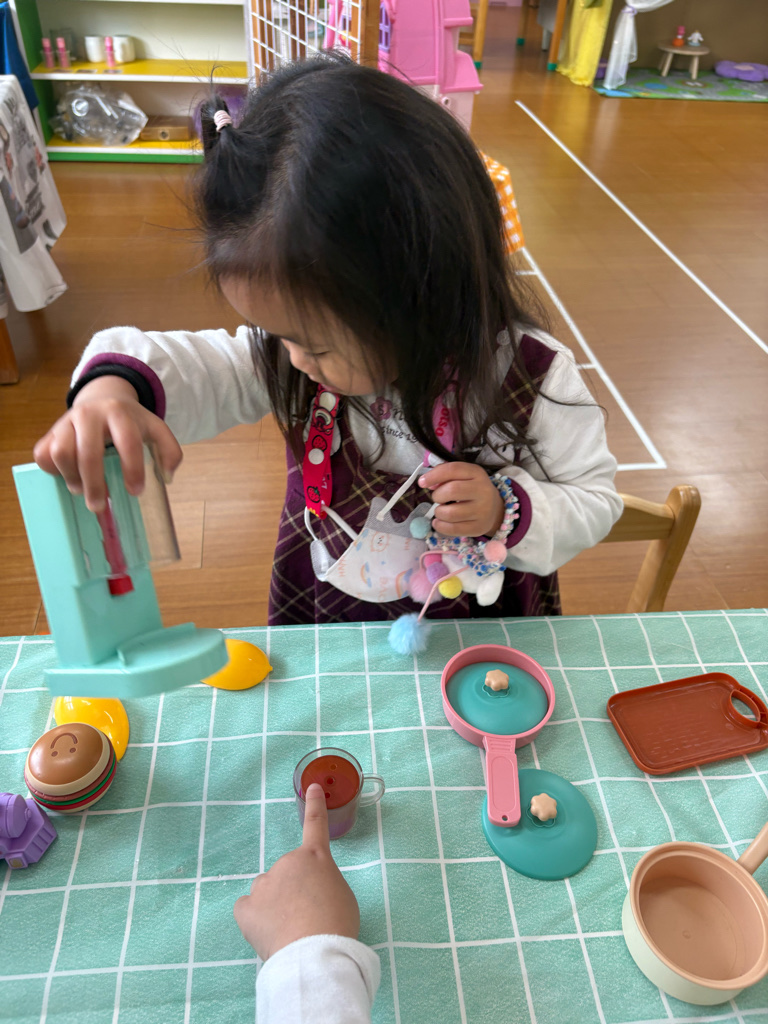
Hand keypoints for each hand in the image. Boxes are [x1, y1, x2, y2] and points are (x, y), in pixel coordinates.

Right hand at [33, 376, 181, 513]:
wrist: (103, 398)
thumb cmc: (130, 422)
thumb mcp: (155, 429)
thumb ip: (170, 451)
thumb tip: (167, 476)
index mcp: (120, 413)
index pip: (127, 441)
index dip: (132, 468)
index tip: (135, 491)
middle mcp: (90, 414)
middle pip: (89, 452)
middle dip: (94, 484)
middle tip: (100, 506)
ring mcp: (67, 421)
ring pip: (61, 452)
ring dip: (71, 478)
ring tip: (82, 491)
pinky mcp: (51, 430)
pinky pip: (43, 454)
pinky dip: (53, 470)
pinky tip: (68, 477)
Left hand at [234, 784, 359, 960]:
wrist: (314, 952)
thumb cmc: (336, 924)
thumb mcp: (341, 896)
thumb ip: (323, 884)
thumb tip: (309, 894)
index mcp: (315, 858)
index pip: (315, 825)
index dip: (315, 805)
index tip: (311, 786)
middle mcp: (287, 863)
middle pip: (288, 873)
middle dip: (294, 890)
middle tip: (307, 917)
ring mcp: (264, 883)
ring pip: (268, 891)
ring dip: (275, 905)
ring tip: (289, 930)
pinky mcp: (246, 907)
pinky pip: (248, 908)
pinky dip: (256, 919)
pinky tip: (268, 932)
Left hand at [419, 462, 503, 537]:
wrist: (494, 509)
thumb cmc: (471, 489)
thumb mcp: (463, 476)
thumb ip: (445, 475)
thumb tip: (427, 483)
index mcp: (477, 473)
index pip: (453, 470)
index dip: (434, 475)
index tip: (422, 482)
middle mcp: (483, 491)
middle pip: (451, 491)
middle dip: (438, 495)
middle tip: (438, 498)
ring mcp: (482, 511)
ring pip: (450, 513)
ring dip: (439, 512)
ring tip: (441, 510)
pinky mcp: (478, 528)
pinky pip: (453, 529)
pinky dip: (440, 526)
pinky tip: (439, 522)